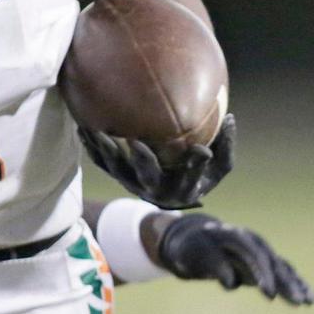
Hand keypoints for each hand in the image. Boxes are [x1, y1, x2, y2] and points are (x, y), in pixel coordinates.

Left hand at [78, 113, 235, 208]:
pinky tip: (84, 129)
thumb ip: (225, 146)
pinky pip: (102, 162)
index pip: (190, 175)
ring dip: (107, 150)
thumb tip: (229, 118)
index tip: (199, 150)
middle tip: (136, 141)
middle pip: (147, 176)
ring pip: (117, 168)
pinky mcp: (118, 175)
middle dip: (142, 160)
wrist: (171, 195)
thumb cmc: (200, 175)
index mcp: (183, 186)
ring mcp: (133, 182)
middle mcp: (155, 188)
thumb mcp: (220, 167)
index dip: (194, 165)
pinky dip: (93, 148)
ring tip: (97, 129)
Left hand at [158, 212, 313, 304]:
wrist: (194, 240)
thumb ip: (213, 264)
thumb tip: (230, 281)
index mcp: (236, 236)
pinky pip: (283, 273)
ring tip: (309, 301)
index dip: (263, 274)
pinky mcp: (263, 263)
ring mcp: (260, 252)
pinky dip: (295, 284)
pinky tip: (309, 298)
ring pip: (282, 268)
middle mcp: (253, 242)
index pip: (254, 255)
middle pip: (273, 262)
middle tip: (298, 301)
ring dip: (295, 284)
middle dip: (285, 282)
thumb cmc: (191, 248)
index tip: (269, 295)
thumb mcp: (194, 254)